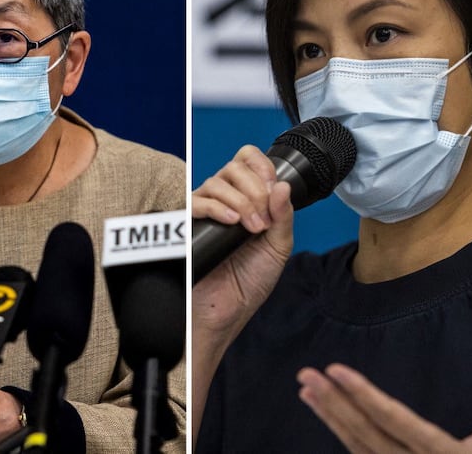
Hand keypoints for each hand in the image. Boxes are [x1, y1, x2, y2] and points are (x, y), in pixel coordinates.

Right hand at [192, 145, 293, 338]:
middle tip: (263, 218)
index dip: (262, 167)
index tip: (273, 190)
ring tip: (251, 228)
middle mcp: (224, 200)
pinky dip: (217, 207)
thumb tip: (283, 185)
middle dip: (255, 189)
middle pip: (234, 167)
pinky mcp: (188, 225)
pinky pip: (196, 201)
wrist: (227, 311)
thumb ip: (284, 216)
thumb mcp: (278, 246)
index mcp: (247, 199)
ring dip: (241, 202)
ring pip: (216, 182)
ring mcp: (205, 211)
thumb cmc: (249, 282)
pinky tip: (232, 223)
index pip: (248, 160)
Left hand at [297, 364, 471, 452]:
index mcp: (438, 452)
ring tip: (305, 388)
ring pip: (354, 444)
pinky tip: (319, 409)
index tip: (336, 370)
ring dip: (328, 414)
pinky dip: (336, 430)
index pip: (392, 419)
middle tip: (306, 374)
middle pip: (365, 431)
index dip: (363, 395)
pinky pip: (356, 453)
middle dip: (334, 401)